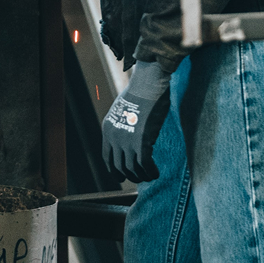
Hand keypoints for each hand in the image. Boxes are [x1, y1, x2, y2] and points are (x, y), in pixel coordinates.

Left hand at [101, 59, 172, 182]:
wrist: (147, 85)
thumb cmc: (140, 94)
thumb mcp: (123, 110)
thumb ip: (123, 125)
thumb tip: (129, 138)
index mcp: (108, 129)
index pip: (107, 158)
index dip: (114, 171)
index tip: (122, 177)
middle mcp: (114, 137)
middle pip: (120, 167)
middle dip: (130, 176)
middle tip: (140, 178)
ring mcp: (126, 140)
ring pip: (132, 169)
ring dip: (142, 176)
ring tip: (151, 175)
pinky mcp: (141, 141)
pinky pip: (145, 165)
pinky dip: (151, 171)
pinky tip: (156, 172)